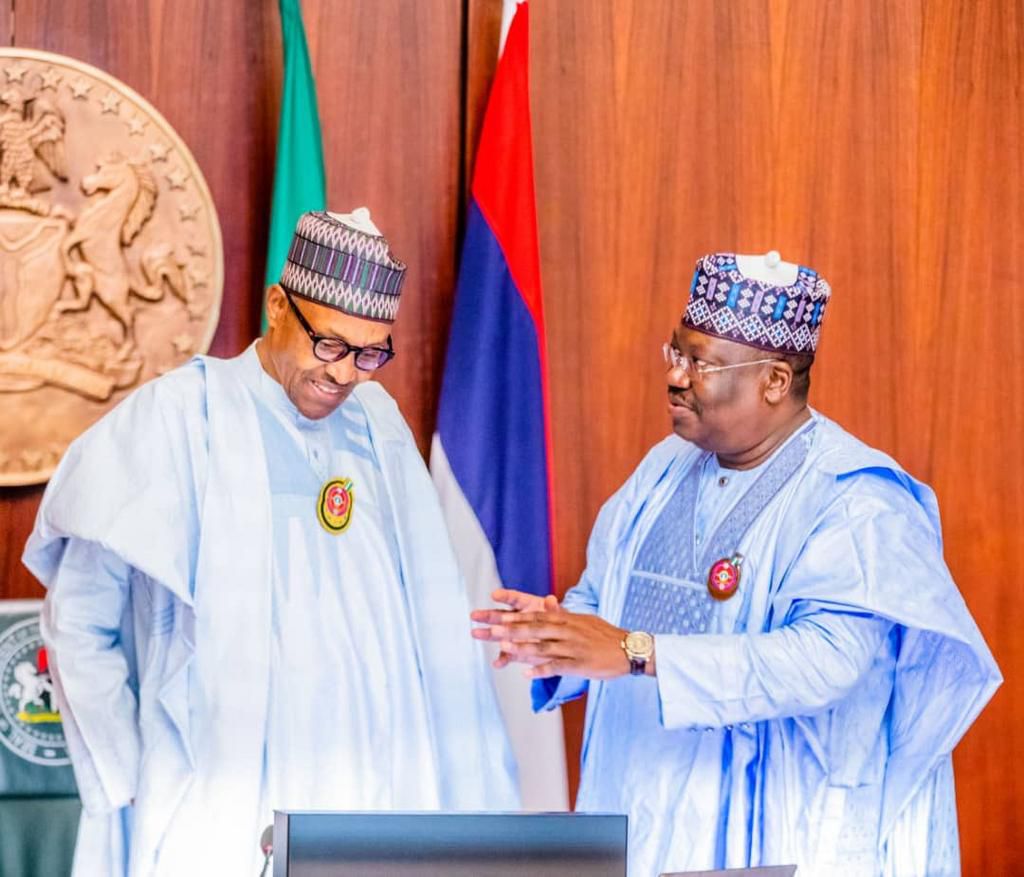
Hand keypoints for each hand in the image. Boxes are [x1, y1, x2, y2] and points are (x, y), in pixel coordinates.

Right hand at [470, 589, 561, 667]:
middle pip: (501, 615)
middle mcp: (517, 619)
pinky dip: (503, 659)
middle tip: (475, 615)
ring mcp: (515, 635)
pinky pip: (508, 654)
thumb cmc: (559, 624)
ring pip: (499, 634)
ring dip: (488, 634)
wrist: (563, 642)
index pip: (514, 598)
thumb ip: (553, 609)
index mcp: (527, 605)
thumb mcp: (559, 615)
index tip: (495, 595)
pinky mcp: (517, 651)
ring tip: (476, 633)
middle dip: (488, 615)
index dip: (505, 597)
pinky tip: (497, 663)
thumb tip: (551, 599)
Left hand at [472, 604, 634, 679]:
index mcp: (567, 620)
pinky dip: (542, 671)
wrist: (628, 648)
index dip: (515, 617)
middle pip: (535, 629)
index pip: (536, 616)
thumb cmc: (604, 634)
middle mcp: (567, 631)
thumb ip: (563, 614)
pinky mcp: (580, 665)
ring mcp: (573, 648)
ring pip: (543, 647)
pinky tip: (527, 675)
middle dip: (512, 629)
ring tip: (503, 649)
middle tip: (491, 629)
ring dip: (522, 648)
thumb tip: (548, 603)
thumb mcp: (583, 619)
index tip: (497, 617)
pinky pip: (558, 667)